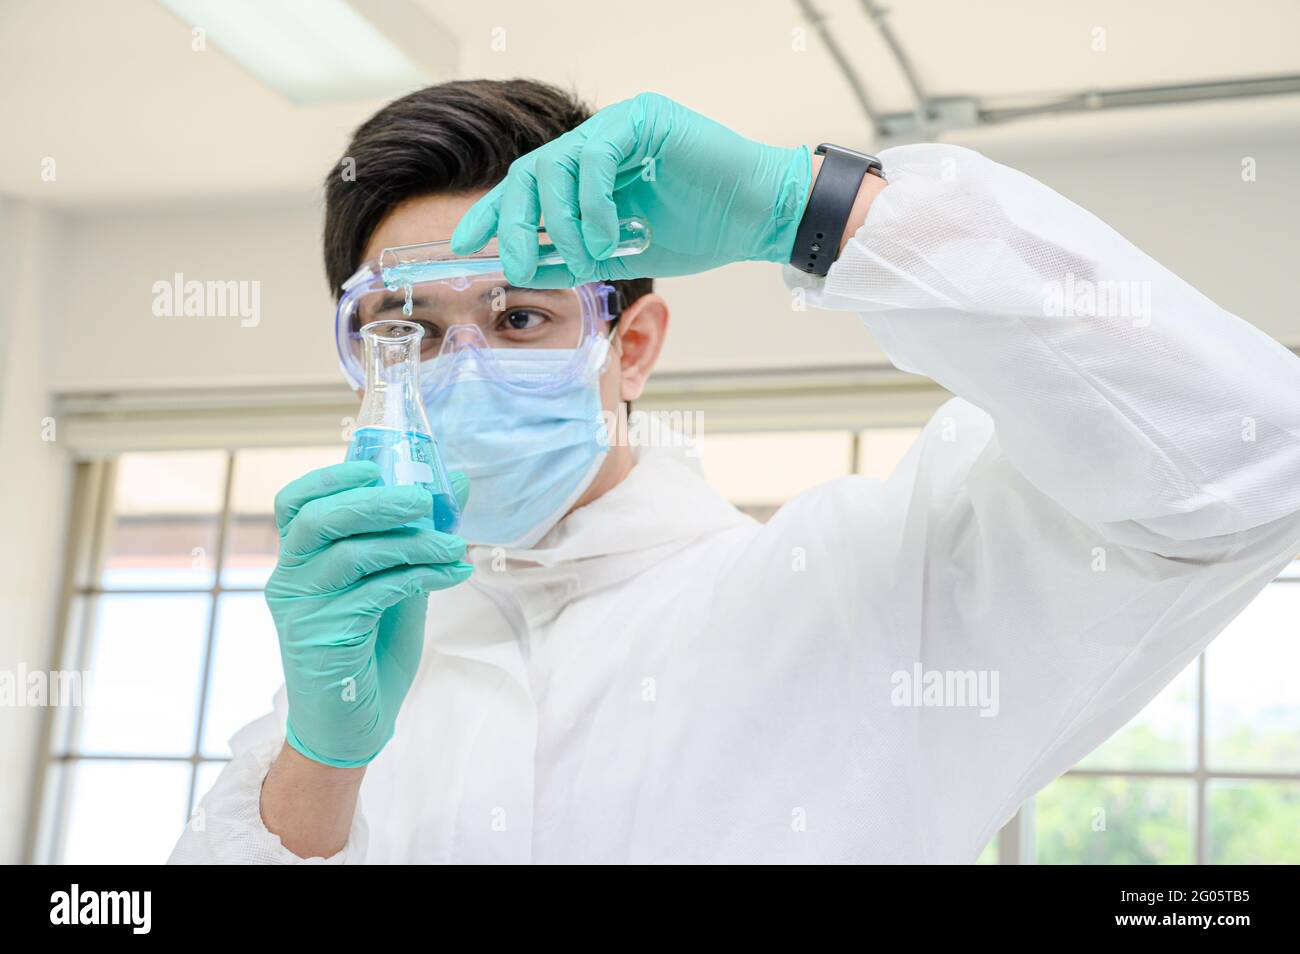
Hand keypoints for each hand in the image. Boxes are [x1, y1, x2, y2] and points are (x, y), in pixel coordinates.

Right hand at [265, 461, 472, 766]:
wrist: (351, 726)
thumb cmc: (371, 650)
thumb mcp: (395, 583)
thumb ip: (415, 537)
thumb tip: (454, 482)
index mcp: (299, 560)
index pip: (294, 503)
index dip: (331, 477)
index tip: (376, 468)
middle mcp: (289, 579)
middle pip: (320, 519)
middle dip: (378, 502)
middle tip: (426, 500)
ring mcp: (301, 610)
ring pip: (351, 554)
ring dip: (413, 542)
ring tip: (455, 546)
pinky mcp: (321, 638)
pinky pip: (376, 592)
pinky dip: (422, 575)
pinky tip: (454, 574)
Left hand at [450, 92, 810, 286]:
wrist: (757, 218)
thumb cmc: (701, 232)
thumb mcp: (619, 255)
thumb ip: (571, 255)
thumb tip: (518, 266)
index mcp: (589, 174)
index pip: (527, 189)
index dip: (491, 214)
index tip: (461, 245)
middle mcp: (597, 144)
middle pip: (529, 175)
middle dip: (512, 223)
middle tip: (514, 264)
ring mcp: (618, 127)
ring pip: (554, 165)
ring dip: (561, 222)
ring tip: (586, 254)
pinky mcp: (643, 118)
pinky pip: (593, 155)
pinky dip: (591, 202)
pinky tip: (608, 235)